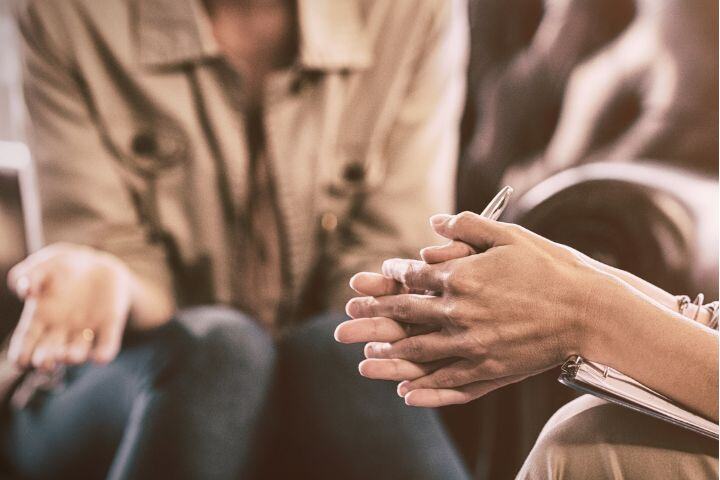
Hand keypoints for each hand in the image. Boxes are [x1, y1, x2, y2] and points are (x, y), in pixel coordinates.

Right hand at [6, 243, 133, 370]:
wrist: (97, 264)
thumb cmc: (62, 267)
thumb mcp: (43, 265)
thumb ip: (30, 275)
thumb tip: (26, 290)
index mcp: (38, 319)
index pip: (24, 346)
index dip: (21, 356)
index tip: (21, 360)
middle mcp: (60, 331)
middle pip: (48, 355)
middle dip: (45, 361)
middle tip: (44, 362)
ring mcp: (84, 330)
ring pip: (76, 353)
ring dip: (72, 357)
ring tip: (68, 355)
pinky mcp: (109, 325)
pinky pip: (106, 346)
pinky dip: (103, 353)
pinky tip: (100, 357)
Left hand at [338, 212, 619, 406]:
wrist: (586, 310)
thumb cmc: (548, 268)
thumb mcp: (508, 236)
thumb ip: (467, 226)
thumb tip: (433, 222)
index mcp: (461, 277)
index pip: (412, 276)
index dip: (390, 276)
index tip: (377, 278)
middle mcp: (459, 312)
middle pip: (404, 314)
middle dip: (372, 316)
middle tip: (346, 321)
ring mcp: (472, 343)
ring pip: (418, 350)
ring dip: (388, 354)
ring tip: (364, 358)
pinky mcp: (489, 367)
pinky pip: (448, 379)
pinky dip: (424, 386)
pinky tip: (405, 391)